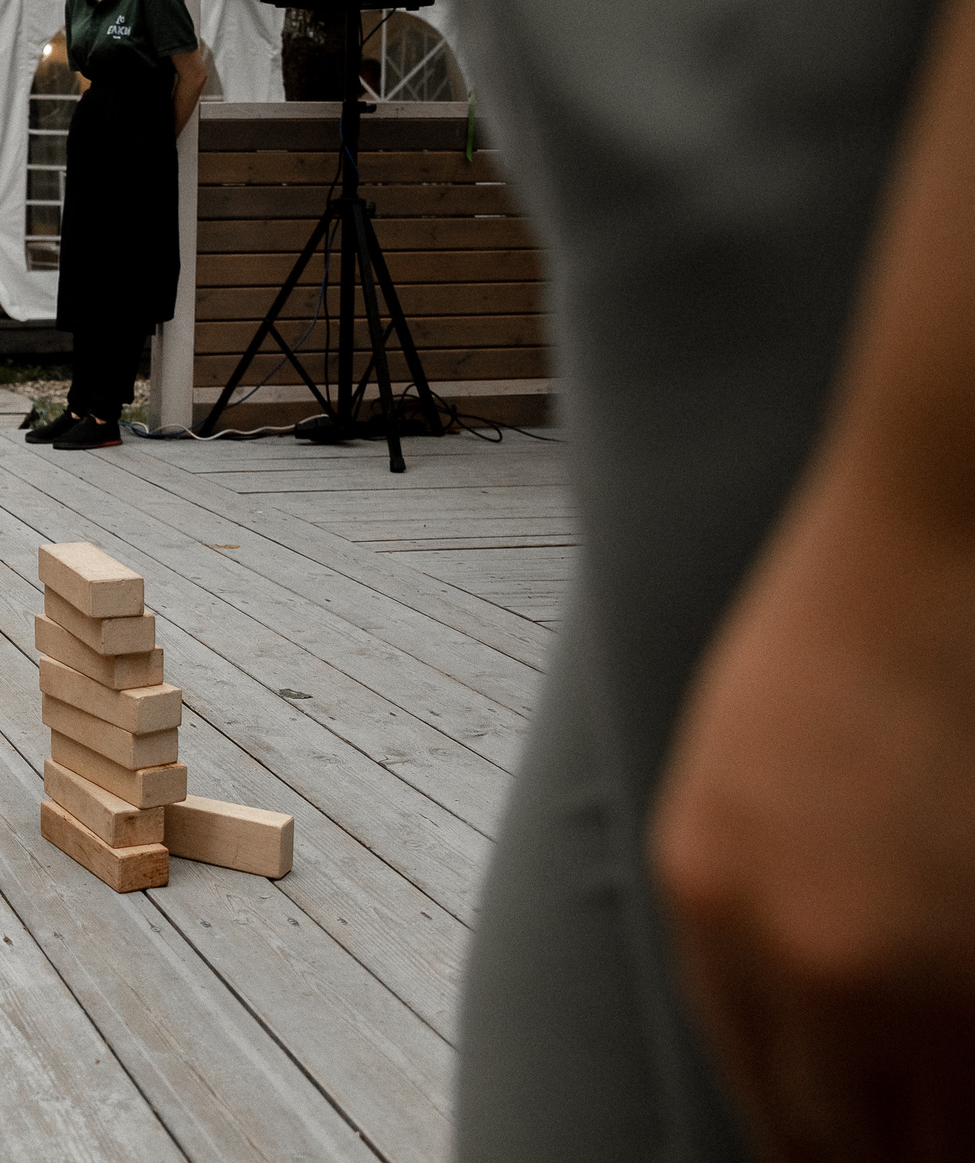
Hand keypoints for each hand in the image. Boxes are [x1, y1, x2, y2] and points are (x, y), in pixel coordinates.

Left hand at [652, 488, 974, 1161]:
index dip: (818, 1143)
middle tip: (915, 1148)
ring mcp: (904, 959)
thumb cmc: (834, 651)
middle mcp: (790, 952)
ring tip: (952, 1122)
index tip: (857, 1154)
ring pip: (934, 1133)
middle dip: (881, 1156)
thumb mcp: (736, 792)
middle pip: (837, 1137)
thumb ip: (751, 915)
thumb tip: (809, 1041)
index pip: (760, 1090)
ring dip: (947, 1136)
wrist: (930, 550)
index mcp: (703, 904)